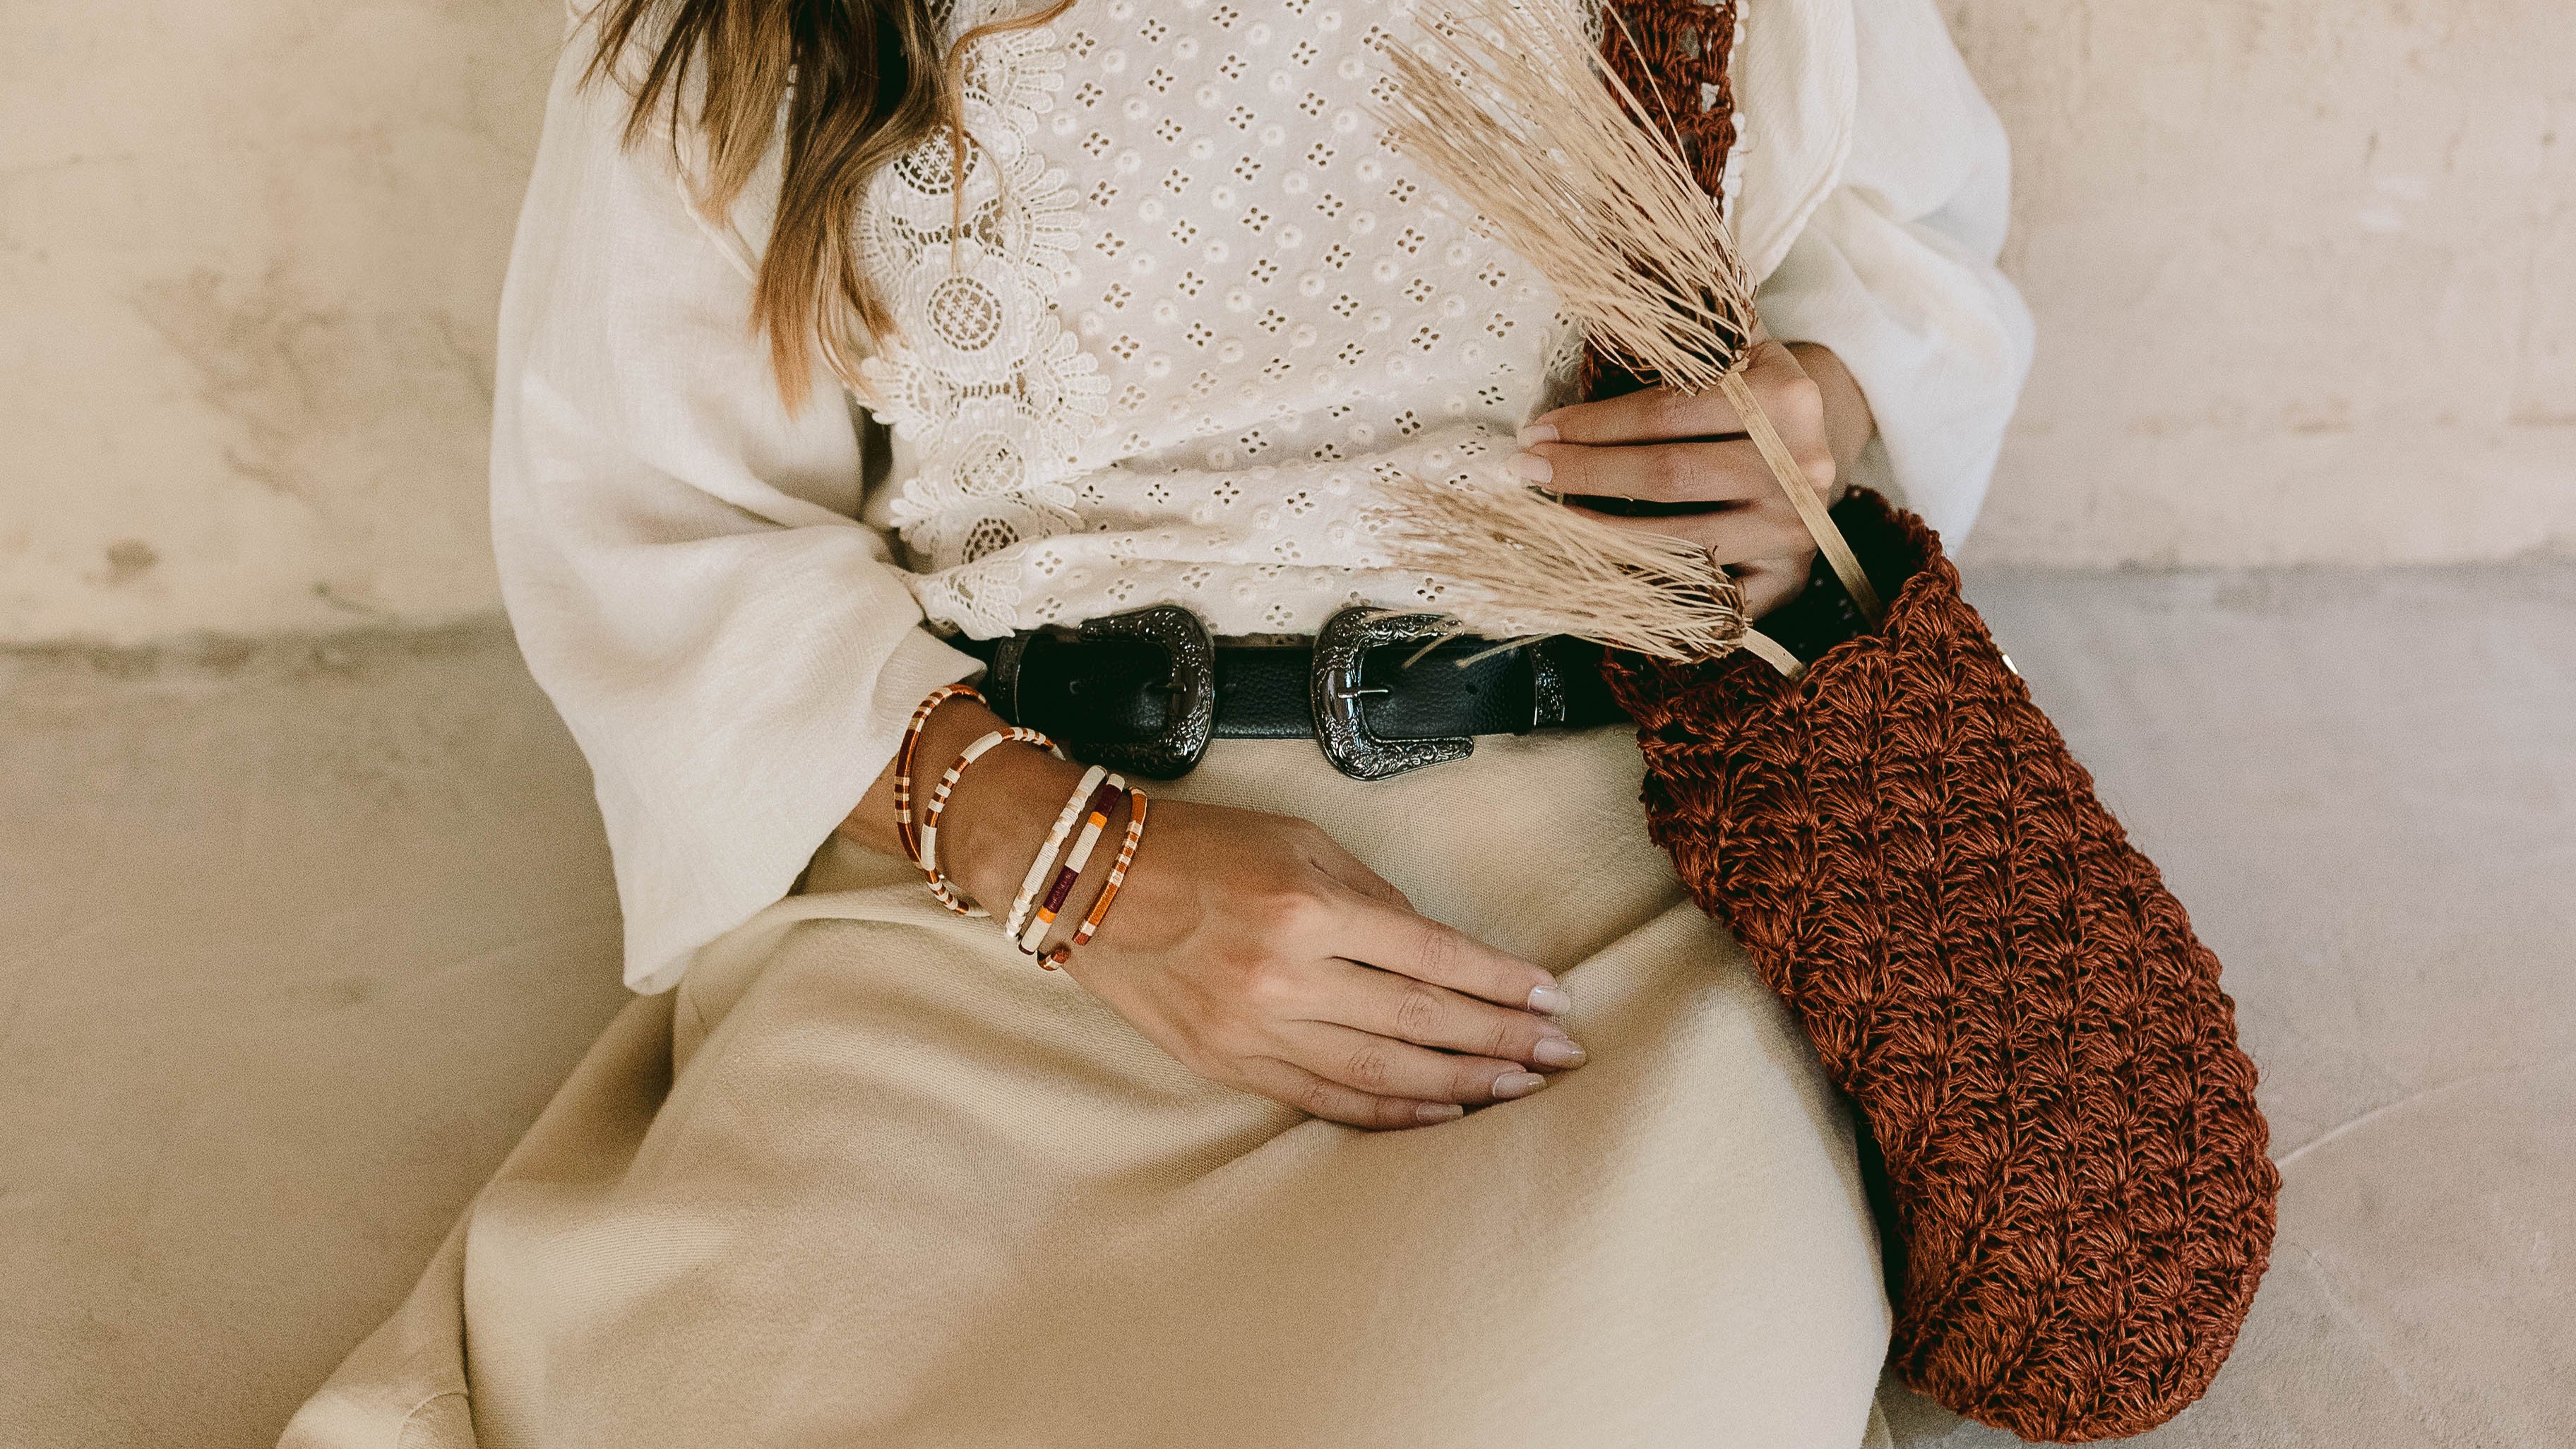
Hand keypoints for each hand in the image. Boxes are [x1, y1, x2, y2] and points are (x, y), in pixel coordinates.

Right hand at [845, 698, 1586, 1130]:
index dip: (1501, 982)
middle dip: (1503, 1039)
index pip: (1434, 956)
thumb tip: (1442, 953)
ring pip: (1382, 1070)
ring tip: (1521, 1086)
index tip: (1552, 996)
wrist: (1084, 880)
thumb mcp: (1298, 841)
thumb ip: (1372, 899)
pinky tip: (1443, 1114)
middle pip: (1421, 1020)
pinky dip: (1390, 1111)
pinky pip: (1325, 1098)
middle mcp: (1285, 975)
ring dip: (1462, 1083)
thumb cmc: (1201, 845)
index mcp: (1307, 906)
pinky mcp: (1227, 1062)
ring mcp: (1254, 1027)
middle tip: (1564, 1053)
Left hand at [1508, 340, 1876, 617]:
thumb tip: (1610, 294)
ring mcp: (1794, 530)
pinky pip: (1704, 596)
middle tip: (1527, 472)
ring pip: (1680, 540)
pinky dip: (1649, 590)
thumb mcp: (1737, 349)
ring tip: (1552, 518)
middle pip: (1668, 476)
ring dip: (1604, 533)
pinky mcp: (1787, 580)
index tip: (1537, 432)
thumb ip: (1684, 333)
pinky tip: (1602, 572)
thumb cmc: (1757, 396)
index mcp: (1784, 400)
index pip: (1667, 414)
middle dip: (1586, 474)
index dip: (1593, 425)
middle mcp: (1798, 468)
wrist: (1826, 447)